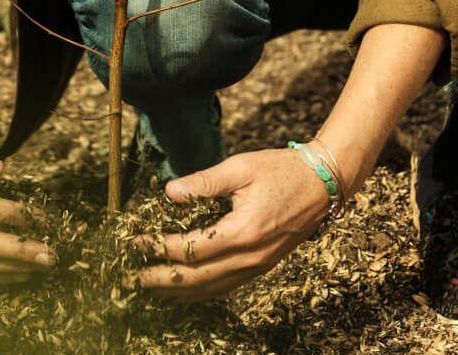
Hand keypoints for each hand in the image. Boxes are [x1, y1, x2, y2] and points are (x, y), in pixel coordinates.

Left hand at [130, 147, 333, 300]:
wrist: (323, 182)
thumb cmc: (281, 170)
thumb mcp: (240, 167)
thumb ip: (203, 182)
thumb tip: (170, 192)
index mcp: (243, 231)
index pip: (190, 249)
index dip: (160, 248)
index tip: (138, 242)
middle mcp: (251, 256)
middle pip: (198, 278)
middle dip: (163, 280)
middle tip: (134, 278)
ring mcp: (259, 265)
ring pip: (213, 288)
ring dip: (180, 291)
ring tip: (154, 289)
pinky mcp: (264, 265)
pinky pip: (228, 286)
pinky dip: (203, 290)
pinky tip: (188, 288)